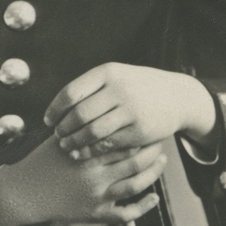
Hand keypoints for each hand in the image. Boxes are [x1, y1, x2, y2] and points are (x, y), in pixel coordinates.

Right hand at [0, 135, 166, 225]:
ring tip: (162, 161)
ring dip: (154, 172)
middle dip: (152, 149)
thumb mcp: (60, 138)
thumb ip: (81, 125)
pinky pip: (126, 213)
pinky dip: (143, 206)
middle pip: (136, 160)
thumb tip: (103, 104)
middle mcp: (95, 176)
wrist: (24, 193)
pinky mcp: (96, 214)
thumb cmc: (41, 161)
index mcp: (87, 153)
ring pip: (136, 184)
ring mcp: (97, 196)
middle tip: (160, 139)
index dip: (138, 130)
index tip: (147, 122)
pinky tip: (154, 198)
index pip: (122, 139)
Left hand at [44, 63, 217, 160]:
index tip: (48, 120)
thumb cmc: (138, 87)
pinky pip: (108, 144)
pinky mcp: (140, 131)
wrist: (178, 96)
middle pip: (79, 114)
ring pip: (92, 131)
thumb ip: (91, 88)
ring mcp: (131, 110)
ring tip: (66, 146)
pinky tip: (83, 153)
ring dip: (75, 142)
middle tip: (57, 136)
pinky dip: (91, 151)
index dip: (55, 109)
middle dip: (64, 128)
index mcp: (109, 72)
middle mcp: (120, 89)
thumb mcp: (117, 77)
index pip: (71, 92)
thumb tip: (57, 108)